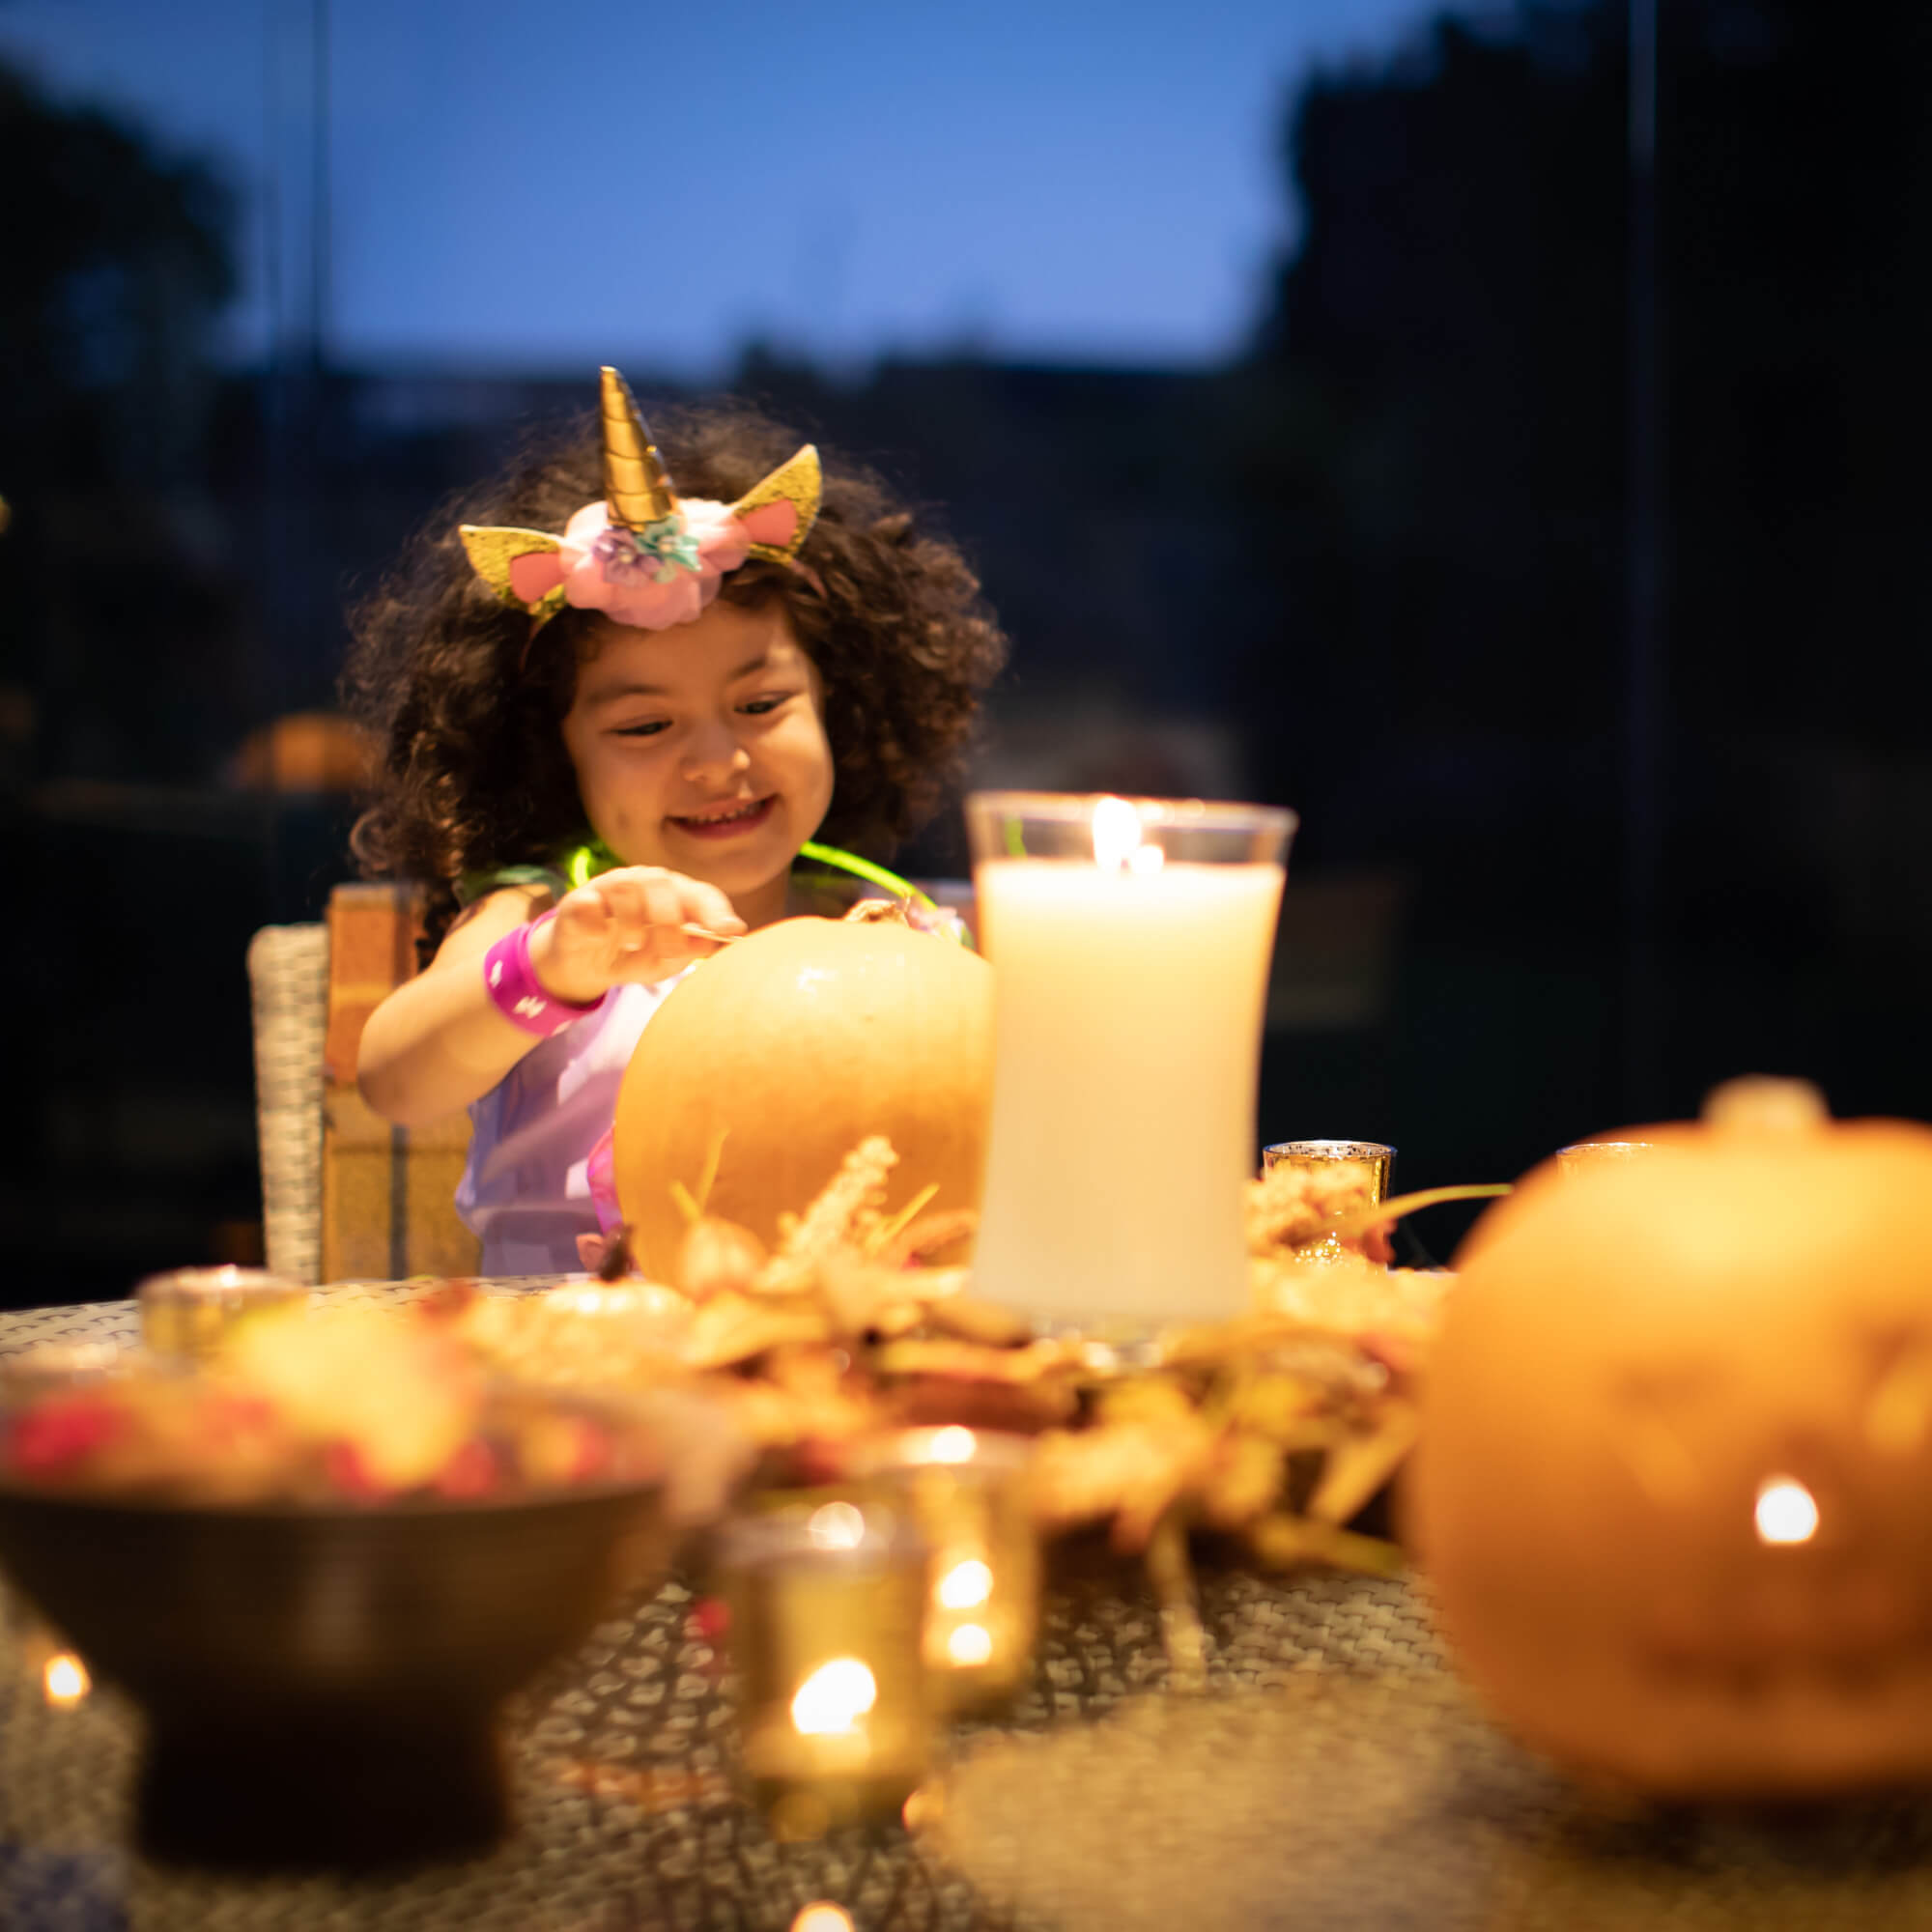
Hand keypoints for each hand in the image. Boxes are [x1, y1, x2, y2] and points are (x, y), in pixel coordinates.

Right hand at [529, 867, 745, 1001]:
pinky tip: (599, 937)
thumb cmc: (634, 956)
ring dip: (634, 920)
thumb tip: (711, 941)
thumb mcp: (665, 960)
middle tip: (669, 950)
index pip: (701, 894)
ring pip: (626, 886)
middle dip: (671, 918)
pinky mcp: (578, 901)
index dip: (716, 911)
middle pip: (662, 882)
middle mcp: (644, 884)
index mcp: (674, 897)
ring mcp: (609, 888)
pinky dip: (596, 923)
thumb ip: (688, 949)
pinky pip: (588, 902)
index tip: (730, 930)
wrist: (586, 968)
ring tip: (633, 945)